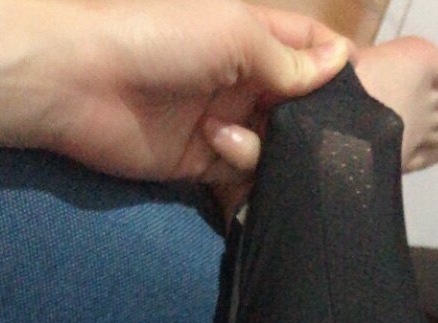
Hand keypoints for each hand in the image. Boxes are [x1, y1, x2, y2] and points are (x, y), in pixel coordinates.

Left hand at [0, 0, 350, 182]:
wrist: (80, 84)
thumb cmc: (158, 41)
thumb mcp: (233, 35)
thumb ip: (287, 58)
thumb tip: (339, 66)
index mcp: (254, 40)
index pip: (313, 51)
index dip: (338, 70)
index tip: (357, 95)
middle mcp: (245, 81)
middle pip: (300, 106)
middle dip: (310, 122)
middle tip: (315, 137)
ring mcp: (226, 122)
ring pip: (275, 146)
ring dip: (264, 146)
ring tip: (227, 137)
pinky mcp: (203, 162)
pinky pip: (243, 173)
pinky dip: (242, 169)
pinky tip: (221, 155)